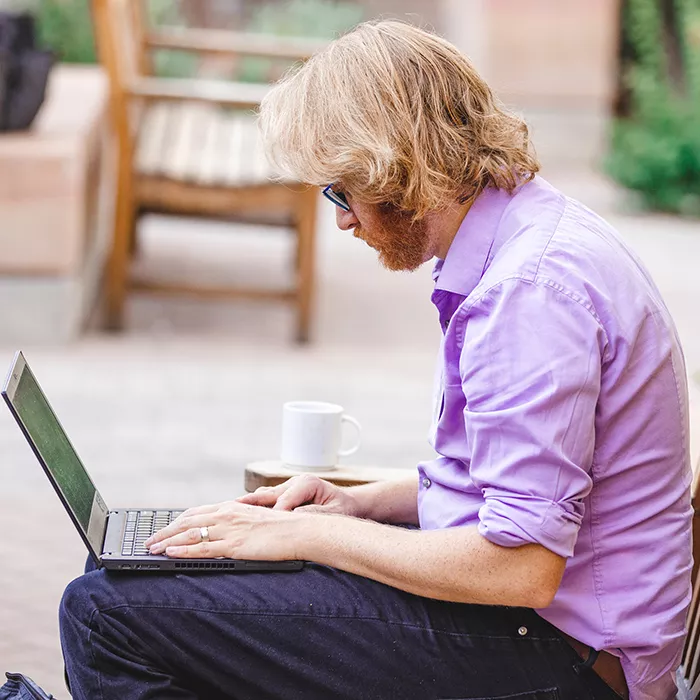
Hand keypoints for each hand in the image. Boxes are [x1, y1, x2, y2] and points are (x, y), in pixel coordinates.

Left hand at [144, 501, 305, 559]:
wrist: (300, 530)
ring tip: (152, 549)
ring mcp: (230, 529)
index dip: (176, 521)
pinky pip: (203, 549)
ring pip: (190, 535)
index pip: (196, 512)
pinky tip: (170, 553)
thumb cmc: (282, 528)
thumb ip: (238, 522)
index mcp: (232, 508)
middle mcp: (227, 515)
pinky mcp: (234, 545)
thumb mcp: (255, 520)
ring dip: (168, 542)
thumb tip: (223, 531)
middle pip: (187, 521)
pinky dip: (183, 551)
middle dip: (165, 532)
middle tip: (149, 541)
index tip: (164, 529)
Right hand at [237, 474, 361, 515]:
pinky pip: (263, 502)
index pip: (284, 500)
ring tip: (226, 516)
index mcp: (306, 483)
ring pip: (261, 497)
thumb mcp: (333, 513)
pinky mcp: (282, 496)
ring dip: (245, 507)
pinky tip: (236, 518)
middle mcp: (293, 482)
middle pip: (266, 495)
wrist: (348, 504)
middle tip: (229, 515)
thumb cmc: (343, 509)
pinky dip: (250, 509)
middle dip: (248, 506)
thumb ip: (315, 514)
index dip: (273, 515)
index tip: (262, 527)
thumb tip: (296, 518)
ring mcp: (286, 488)